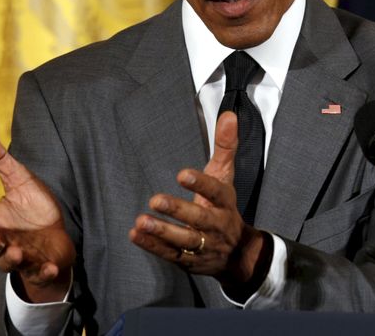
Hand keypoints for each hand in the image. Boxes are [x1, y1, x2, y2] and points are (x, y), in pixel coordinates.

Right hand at [0, 131, 75, 302]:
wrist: (56, 236)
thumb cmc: (34, 207)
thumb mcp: (20, 180)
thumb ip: (0, 161)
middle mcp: (5, 240)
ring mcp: (22, 256)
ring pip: (9, 263)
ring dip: (11, 258)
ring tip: (16, 251)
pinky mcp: (40, 267)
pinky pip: (39, 273)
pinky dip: (43, 272)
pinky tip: (50, 268)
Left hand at [129, 112, 269, 291]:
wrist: (238, 254)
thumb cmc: (225, 207)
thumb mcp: (226, 176)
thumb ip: (225, 146)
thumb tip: (228, 114)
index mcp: (225, 202)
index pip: (215, 192)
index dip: (200, 183)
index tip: (182, 174)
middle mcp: (216, 225)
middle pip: (198, 219)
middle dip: (178, 211)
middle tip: (155, 200)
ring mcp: (203, 245)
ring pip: (184, 240)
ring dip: (162, 232)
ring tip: (141, 221)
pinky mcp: (188, 260)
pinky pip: (170, 254)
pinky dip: (152, 246)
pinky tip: (135, 234)